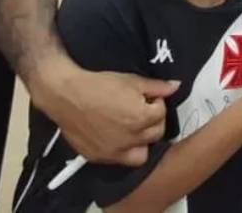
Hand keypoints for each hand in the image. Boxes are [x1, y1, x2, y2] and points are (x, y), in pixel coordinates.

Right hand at [32, 58, 178, 165]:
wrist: (65, 95)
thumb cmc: (99, 85)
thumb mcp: (132, 81)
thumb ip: (157, 88)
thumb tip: (176, 87)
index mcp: (141, 119)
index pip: (162, 113)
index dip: (156, 103)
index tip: (147, 98)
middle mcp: (130, 139)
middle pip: (156, 133)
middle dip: (153, 121)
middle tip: (141, 111)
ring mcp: (114, 151)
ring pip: (142, 153)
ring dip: (142, 141)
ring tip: (133, 127)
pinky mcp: (99, 157)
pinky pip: (120, 160)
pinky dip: (123, 152)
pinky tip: (118, 138)